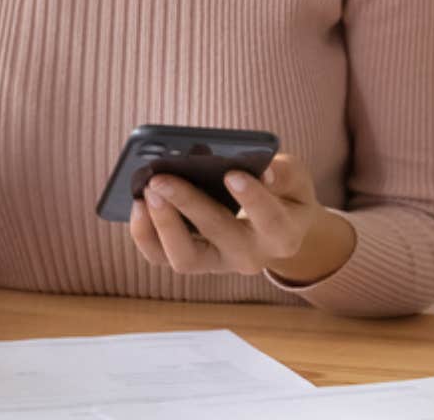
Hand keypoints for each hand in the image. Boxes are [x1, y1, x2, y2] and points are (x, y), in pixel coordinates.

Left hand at [128, 153, 354, 282]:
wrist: (275, 227)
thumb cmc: (283, 194)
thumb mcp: (295, 179)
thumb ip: (283, 173)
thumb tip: (260, 170)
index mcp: (282, 235)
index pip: (271, 221)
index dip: (253, 199)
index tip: (232, 174)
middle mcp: (250, 256)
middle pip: (219, 235)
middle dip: (188, 204)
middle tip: (161, 178)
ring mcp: (217, 263)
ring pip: (185, 258)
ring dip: (162, 224)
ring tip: (147, 191)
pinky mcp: (191, 260)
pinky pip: (160, 256)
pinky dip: (145, 232)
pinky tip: (138, 202)